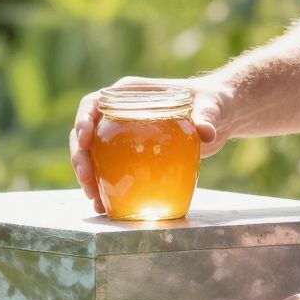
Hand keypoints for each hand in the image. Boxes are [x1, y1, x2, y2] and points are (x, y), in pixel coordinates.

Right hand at [70, 75, 231, 211]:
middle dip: (80, 157)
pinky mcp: (130, 154)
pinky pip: (109, 170)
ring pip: (92, 154)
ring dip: (87, 176)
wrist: (218, 117)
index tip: (85, 138)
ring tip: (93, 198)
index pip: (94, 103)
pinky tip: (105, 205)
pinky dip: (103, 187)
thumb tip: (206, 133)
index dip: (83, 120)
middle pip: (86, 133)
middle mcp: (119, 113)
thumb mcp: (209, 108)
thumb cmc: (210, 103)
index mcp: (129, 94)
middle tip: (87, 180)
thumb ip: (205, 118)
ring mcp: (122, 134)